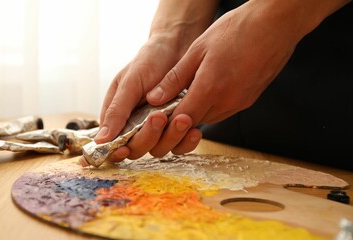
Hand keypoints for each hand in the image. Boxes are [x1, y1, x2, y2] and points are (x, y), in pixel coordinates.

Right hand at [95, 35, 201, 160]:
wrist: (178, 47)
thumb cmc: (149, 61)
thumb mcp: (130, 83)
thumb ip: (117, 111)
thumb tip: (100, 140)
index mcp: (118, 116)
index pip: (114, 143)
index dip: (117, 150)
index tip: (125, 148)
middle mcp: (136, 125)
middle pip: (137, 148)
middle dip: (148, 137)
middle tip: (158, 116)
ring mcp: (157, 128)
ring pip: (160, 148)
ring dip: (170, 137)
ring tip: (182, 118)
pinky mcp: (176, 128)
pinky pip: (180, 144)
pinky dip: (186, 141)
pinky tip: (194, 131)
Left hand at [147, 1, 300, 125]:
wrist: (276, 24)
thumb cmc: (237, 30)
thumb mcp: (198, 50)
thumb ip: (175, 78)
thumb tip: (155, 98)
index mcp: (210, 88)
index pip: (181, 118)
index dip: (166, 120)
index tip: (157, 114)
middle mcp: (227, 102)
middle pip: (194, 122)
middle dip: (179, 117)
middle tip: (169, 104)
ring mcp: (240, 103)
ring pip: (209, 118)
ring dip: (196, 112)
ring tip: (188, 95)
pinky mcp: (249, 101)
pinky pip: (224, 111)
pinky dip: (211, 106)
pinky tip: (208, 91)